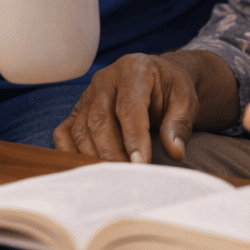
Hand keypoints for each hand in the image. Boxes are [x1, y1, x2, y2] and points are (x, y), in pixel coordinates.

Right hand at [53, 50, 239, 161]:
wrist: (158, 78)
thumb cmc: (170, 90)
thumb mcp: (184, 100)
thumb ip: (179, 125)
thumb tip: (175, 153)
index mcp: (133, 70)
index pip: (129, 107)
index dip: (134, 138)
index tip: (141, 165)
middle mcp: (105, 80)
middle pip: (100, 121)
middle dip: (112, 153)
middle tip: (127, 178)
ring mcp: (87, 95)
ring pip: (81, 130)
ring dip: (94, 158)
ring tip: (112, 179)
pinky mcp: (77, 111)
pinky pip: (64, 133)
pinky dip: (70, 153)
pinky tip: (87, 170)